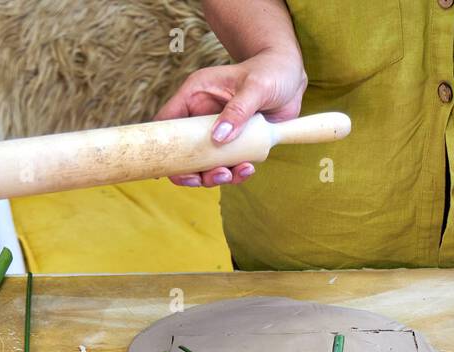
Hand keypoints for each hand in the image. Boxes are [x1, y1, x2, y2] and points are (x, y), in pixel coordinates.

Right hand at [155, 49, 306, 186]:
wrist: (292, 77)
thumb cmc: (270, 70)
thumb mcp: (255, 87)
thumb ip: (237, 110)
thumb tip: (218, 138)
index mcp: (195, 96)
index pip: (167, 122)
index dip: (161, 146)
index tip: (166, 167)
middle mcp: (202, 116)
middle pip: (183, 152)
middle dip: (190, 171)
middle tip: (203, 179)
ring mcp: (219, 132)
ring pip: (205, 163)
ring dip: (214, 176)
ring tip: (230, 174)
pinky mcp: (236, 144)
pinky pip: (228, 165)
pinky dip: (235, 173)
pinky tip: (247, 169)